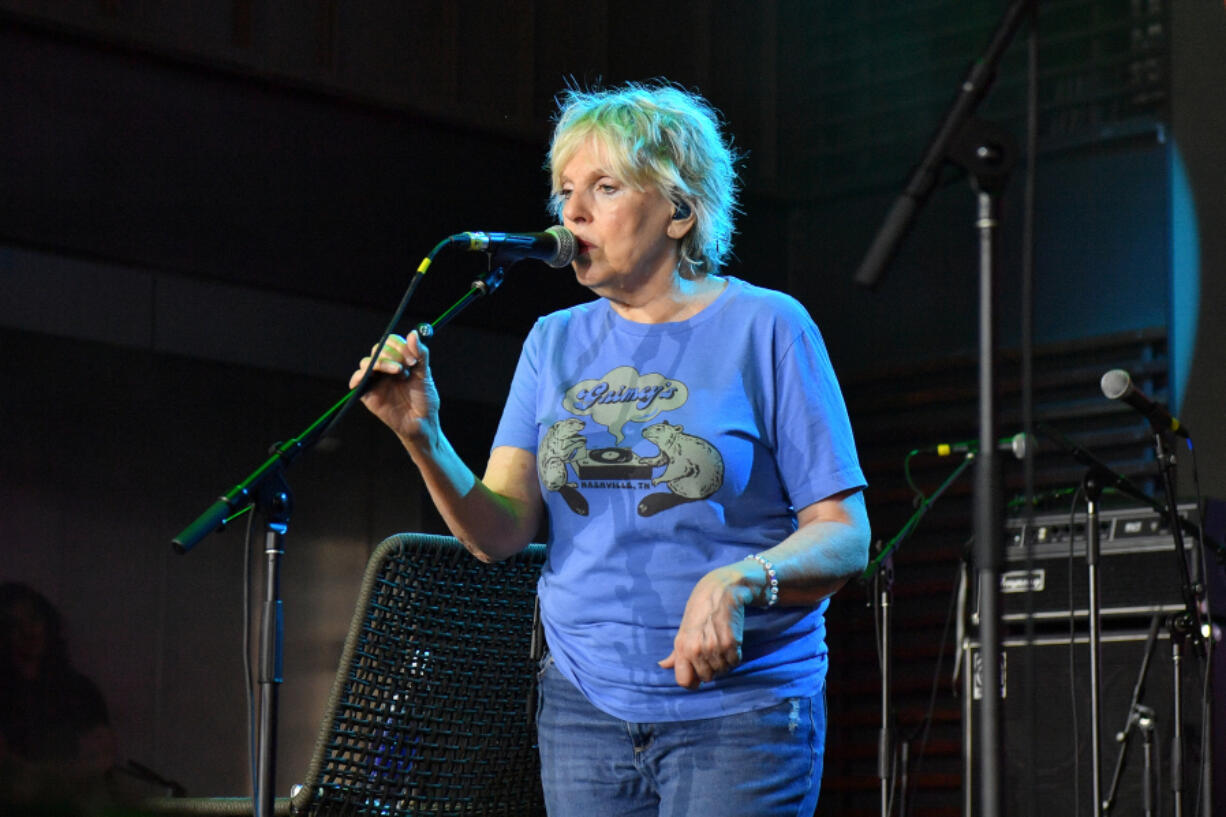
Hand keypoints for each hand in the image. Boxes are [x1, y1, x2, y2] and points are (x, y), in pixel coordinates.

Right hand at [348, 331, 438, 444]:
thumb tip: (413, 333)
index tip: (413, 358)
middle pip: (378, 348)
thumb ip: (420, 354)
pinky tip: (372, 377)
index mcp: (399, 360)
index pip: (391, 342)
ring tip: (400, 373)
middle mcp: (385, 368)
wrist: (422, 422)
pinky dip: (359, 376)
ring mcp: (375, 380)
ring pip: (368, 361)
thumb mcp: (425, 375)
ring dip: (383, 362)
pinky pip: (356, 380)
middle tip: (408, 365)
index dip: (399, 344)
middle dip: (393, 353)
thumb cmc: (425, 400)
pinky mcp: (367, 393)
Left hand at [659, 562, 757, 689]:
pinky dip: (735, 655)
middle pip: (707, 678)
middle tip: (712, 651)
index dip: (692, 681)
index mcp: (682, 647)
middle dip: (711, 669)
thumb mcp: (683, 629)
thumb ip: (676, 652)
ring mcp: (714, 647)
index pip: (684, 681)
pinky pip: (735, 662)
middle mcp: (696, 649)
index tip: (697, 675)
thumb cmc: (700, 609)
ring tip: (721, 643)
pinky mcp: (732, 643)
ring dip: (724, 662)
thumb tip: (662, 665)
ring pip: (722, 671)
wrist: (721, 589)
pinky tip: (731, 641)